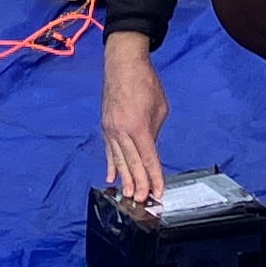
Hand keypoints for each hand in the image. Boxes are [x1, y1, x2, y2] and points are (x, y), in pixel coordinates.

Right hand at [100, 34, 169, 205]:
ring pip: (119, 161)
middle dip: (139, 184)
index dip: (155, 177)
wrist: (123, 64)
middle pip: (133, 164)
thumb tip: (151, 149)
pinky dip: (111, 166)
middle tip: (142, 201)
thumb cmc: (145, 82)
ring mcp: (111, 130)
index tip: (159, 192)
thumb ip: (154, 132)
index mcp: (139, 127)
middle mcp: (122, 131)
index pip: (149, 159)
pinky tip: (112, 179)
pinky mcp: (105, 127)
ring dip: (125, 180)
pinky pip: (108, 151)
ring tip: (128, 196)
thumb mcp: (160, 108)